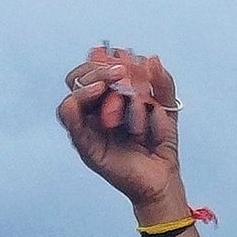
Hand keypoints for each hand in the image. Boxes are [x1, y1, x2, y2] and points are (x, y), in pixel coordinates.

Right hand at [58, 45, 186, 214]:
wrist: (162, 178)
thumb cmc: (160, 145)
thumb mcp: (167, 108)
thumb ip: (163, 84)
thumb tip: (152, 60)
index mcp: (109, 100)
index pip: (92, 71)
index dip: (103, 59)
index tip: (125, 58)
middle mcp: (94, 112)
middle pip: (79, 79)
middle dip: (99, 68)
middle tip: (122, 70)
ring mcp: (88, 128)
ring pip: (73, 94)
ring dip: (93, 80)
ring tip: (116, 80)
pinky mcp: (85, 143)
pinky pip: (69, 117)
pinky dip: (78, 99)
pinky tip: (99, 92)